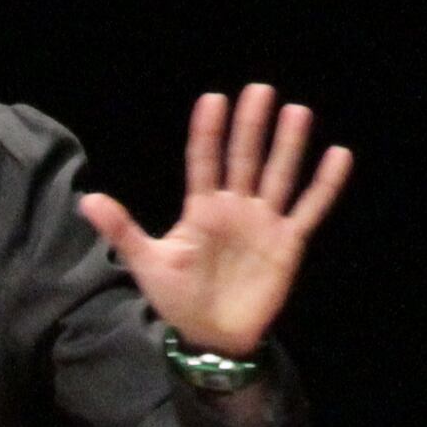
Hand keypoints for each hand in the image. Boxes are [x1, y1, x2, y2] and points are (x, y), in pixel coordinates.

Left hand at [76, 84, 352, 358]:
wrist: (211, 336)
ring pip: (278, 175)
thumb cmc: (178, 297)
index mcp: (201, 209)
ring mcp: (263, 223)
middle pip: (243, 159)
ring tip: (297, 112)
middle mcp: (234, 208)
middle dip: (250, 126)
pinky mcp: (288, 243)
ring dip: (288, 146)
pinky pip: (310, 208)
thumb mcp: (147, 263)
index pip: (203, 161)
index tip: (212, 98)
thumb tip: (87, 200)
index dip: (207, 132)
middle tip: (259, 90)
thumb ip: (122, 230)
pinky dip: (325, 184)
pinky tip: (339, 155)